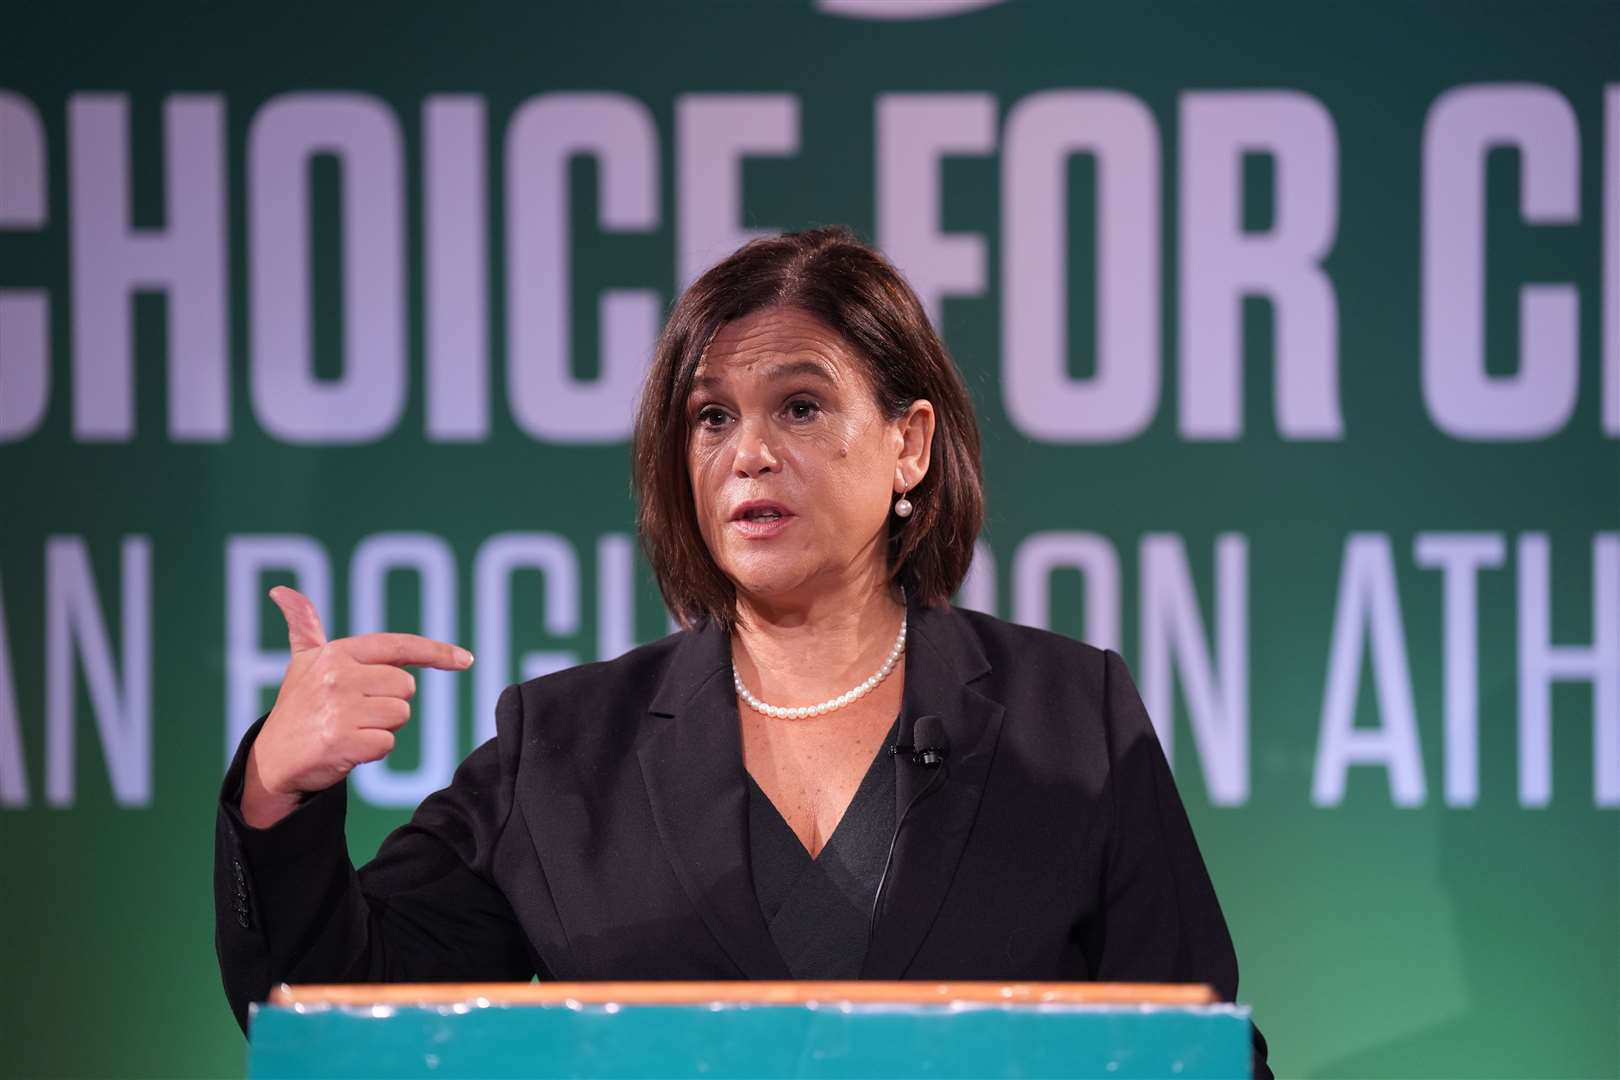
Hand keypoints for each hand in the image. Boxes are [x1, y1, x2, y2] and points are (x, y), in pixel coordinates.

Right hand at [239, 585, 473, 827]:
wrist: (271, 761)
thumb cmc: (297, 708)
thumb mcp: (301, 663)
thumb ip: (303, 626)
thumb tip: (282, 591)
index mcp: (337, 653)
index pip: (399, 646)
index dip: (436, 651)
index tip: (466, 659)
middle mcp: (339, 676)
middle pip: (406, 687)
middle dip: (390, 703)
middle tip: (357, 712)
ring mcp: (340, 709)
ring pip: (400, 715)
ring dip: (382, 728)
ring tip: (350, 728)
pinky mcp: (342, 741)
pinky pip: (387, 743)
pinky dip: (373, 750)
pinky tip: (347, 748)